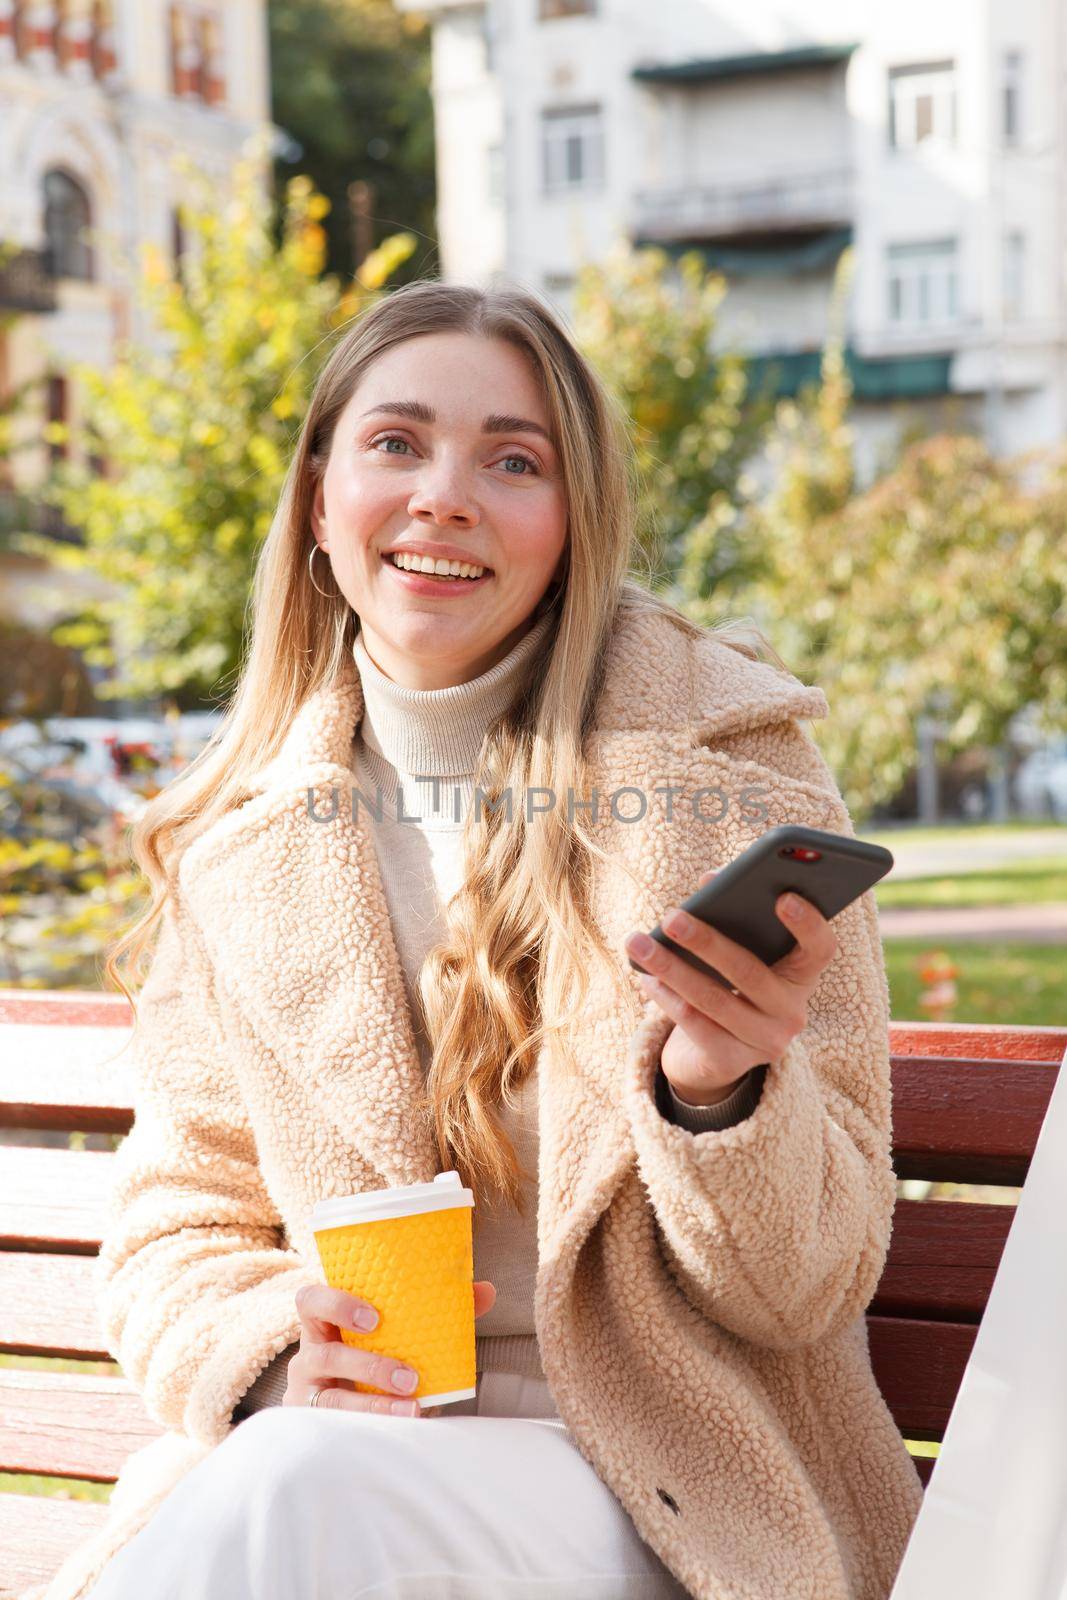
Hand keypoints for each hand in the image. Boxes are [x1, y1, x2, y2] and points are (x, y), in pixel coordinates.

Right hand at [285, 1280, 496, 1417]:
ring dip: (374, 1403)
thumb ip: (439, 1312)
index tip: (375, 1318)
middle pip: (320, 1353)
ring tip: (414, 1407)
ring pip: (330, 1399)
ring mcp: (306, 1396)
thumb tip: (486, 1290)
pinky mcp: (313, 1429)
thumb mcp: (400, 1336)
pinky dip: (371, 1429)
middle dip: (367, 1364)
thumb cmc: (378, 1359)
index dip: (336, 1304)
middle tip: (409, 1375)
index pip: (310, 1300)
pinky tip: (398, 1432)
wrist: (358, 1412)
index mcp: (325, 1325)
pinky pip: (335, 1432)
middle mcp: (308, 1357)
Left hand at [624, 869, 838, 1106]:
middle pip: (749, 972)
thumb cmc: (732, 982)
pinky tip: (644, 976)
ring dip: (671, 968)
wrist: (718, 1052)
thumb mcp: (744, 952)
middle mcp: (791, 1012)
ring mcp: (765, 1041)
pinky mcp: (732, 1062)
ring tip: (638, 943)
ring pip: (713, 999)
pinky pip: (694, 1024)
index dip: (808, 923)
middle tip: (672, 917)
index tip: (783, 896)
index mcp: (802, 976)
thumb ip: (736, 915)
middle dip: (706, 942)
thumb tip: (710, 881)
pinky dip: (665, 997)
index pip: (820, 949)